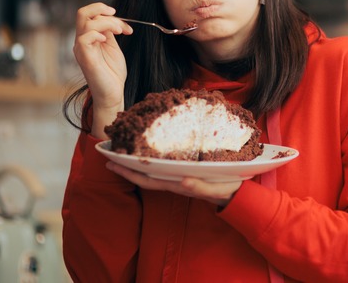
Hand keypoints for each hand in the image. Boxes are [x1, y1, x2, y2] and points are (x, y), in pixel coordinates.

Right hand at [73, 3, 132, 135]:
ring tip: (120, 31)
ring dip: (107, 22)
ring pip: (86, 22)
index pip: (90, 15)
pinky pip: (84, 38)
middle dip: (101, 8)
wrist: (113, 93)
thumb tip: (112, 18)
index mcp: (88, 38)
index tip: (126, 27)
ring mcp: (81, 49)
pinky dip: (97, 34)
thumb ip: (109, 33)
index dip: (108, 15)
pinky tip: (106, 40)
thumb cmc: (112, 73)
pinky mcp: (85, 58)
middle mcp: (82, 41)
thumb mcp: (113, 47)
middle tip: (116, 15)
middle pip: (82, 13)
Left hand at [106, 161, 241, 207]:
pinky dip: (152, 160)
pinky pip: (164, 167)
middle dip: (126, 168)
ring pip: (153, 172)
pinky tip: (147, 152)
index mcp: (178, 185)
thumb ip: (200, 186)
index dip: (130, 172)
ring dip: (137, 163)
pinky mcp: (186, 172)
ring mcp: (179, 178)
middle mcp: (175, 182)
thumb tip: (182, 180)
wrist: (238, 195)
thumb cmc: (227, 190)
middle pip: (145, 176)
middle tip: (109, 155)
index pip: (148, 179)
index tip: (113, 162)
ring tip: (124, 151)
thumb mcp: (216, 189)